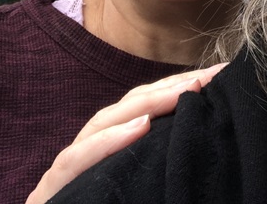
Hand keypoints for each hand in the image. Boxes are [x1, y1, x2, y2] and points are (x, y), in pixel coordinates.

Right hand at [25, 63, 227, 203]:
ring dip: (146, 104)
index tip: (217, 77)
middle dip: (171, 88)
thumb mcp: (139, 187)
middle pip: (128, 108)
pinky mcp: (50, 191)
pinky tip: (141, 128)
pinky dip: (108, 142)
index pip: (143, 112)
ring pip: (103, 123)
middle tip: (212, 76)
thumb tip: (206, 139)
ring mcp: (66, 170)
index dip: (177, 90)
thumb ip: (157, 161)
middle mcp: (86, 154)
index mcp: (108, 154)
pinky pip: (76, 160)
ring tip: (185, 91)